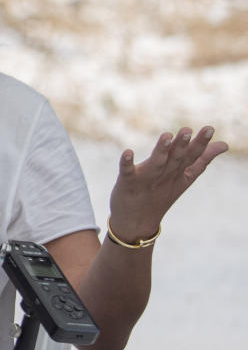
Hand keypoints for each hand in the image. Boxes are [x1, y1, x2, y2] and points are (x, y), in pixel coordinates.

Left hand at [108, 126, 227, 241]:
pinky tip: (127, 152)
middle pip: (175, 159)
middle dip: (181, 145)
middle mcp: (165, 175)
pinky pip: (127, 171)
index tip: (210, 128)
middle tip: (186, 130)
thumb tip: (224, 145)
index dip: (201, 143)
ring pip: (155, 163)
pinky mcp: (127, 183)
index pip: (192, 156)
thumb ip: (201, 159)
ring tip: (166, 136)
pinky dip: (126, 163)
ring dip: (161, 150)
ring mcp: (147, 179)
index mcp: (179, 173)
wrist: (137, 221)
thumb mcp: (184, 176)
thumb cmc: (161, 193)